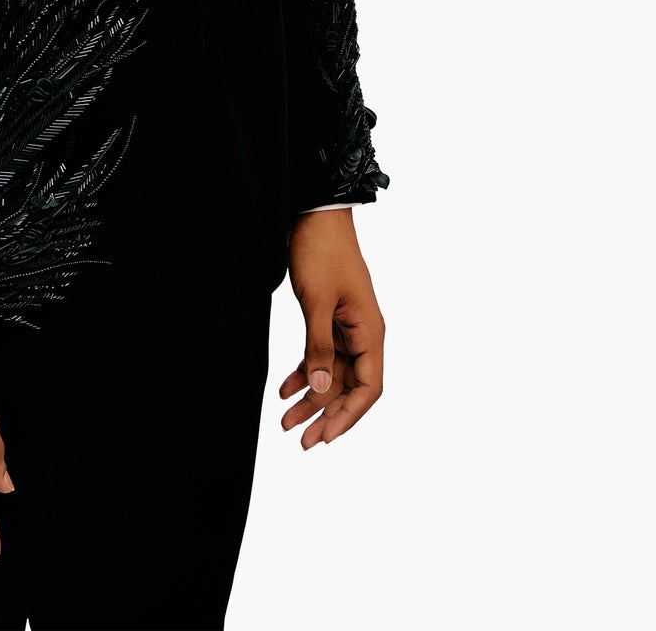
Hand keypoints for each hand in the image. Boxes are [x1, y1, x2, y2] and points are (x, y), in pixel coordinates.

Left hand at [277, 208, 385, 449]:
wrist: (315, 214)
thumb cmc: (322, 251)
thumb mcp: (317, 301)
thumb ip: (318, 347)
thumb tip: (320, 390)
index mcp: (370, 331)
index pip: (369, 388)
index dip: (348, 415)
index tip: (325, 437)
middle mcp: (363, 333)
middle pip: (349, 386)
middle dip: (326, 414)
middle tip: (301, 441)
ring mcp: (346, 326)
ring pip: (332, 373)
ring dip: (311, 397)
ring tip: (286, 421)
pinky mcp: (329, 317)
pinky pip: (320, 354)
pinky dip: (304, 372)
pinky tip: (285, 389)